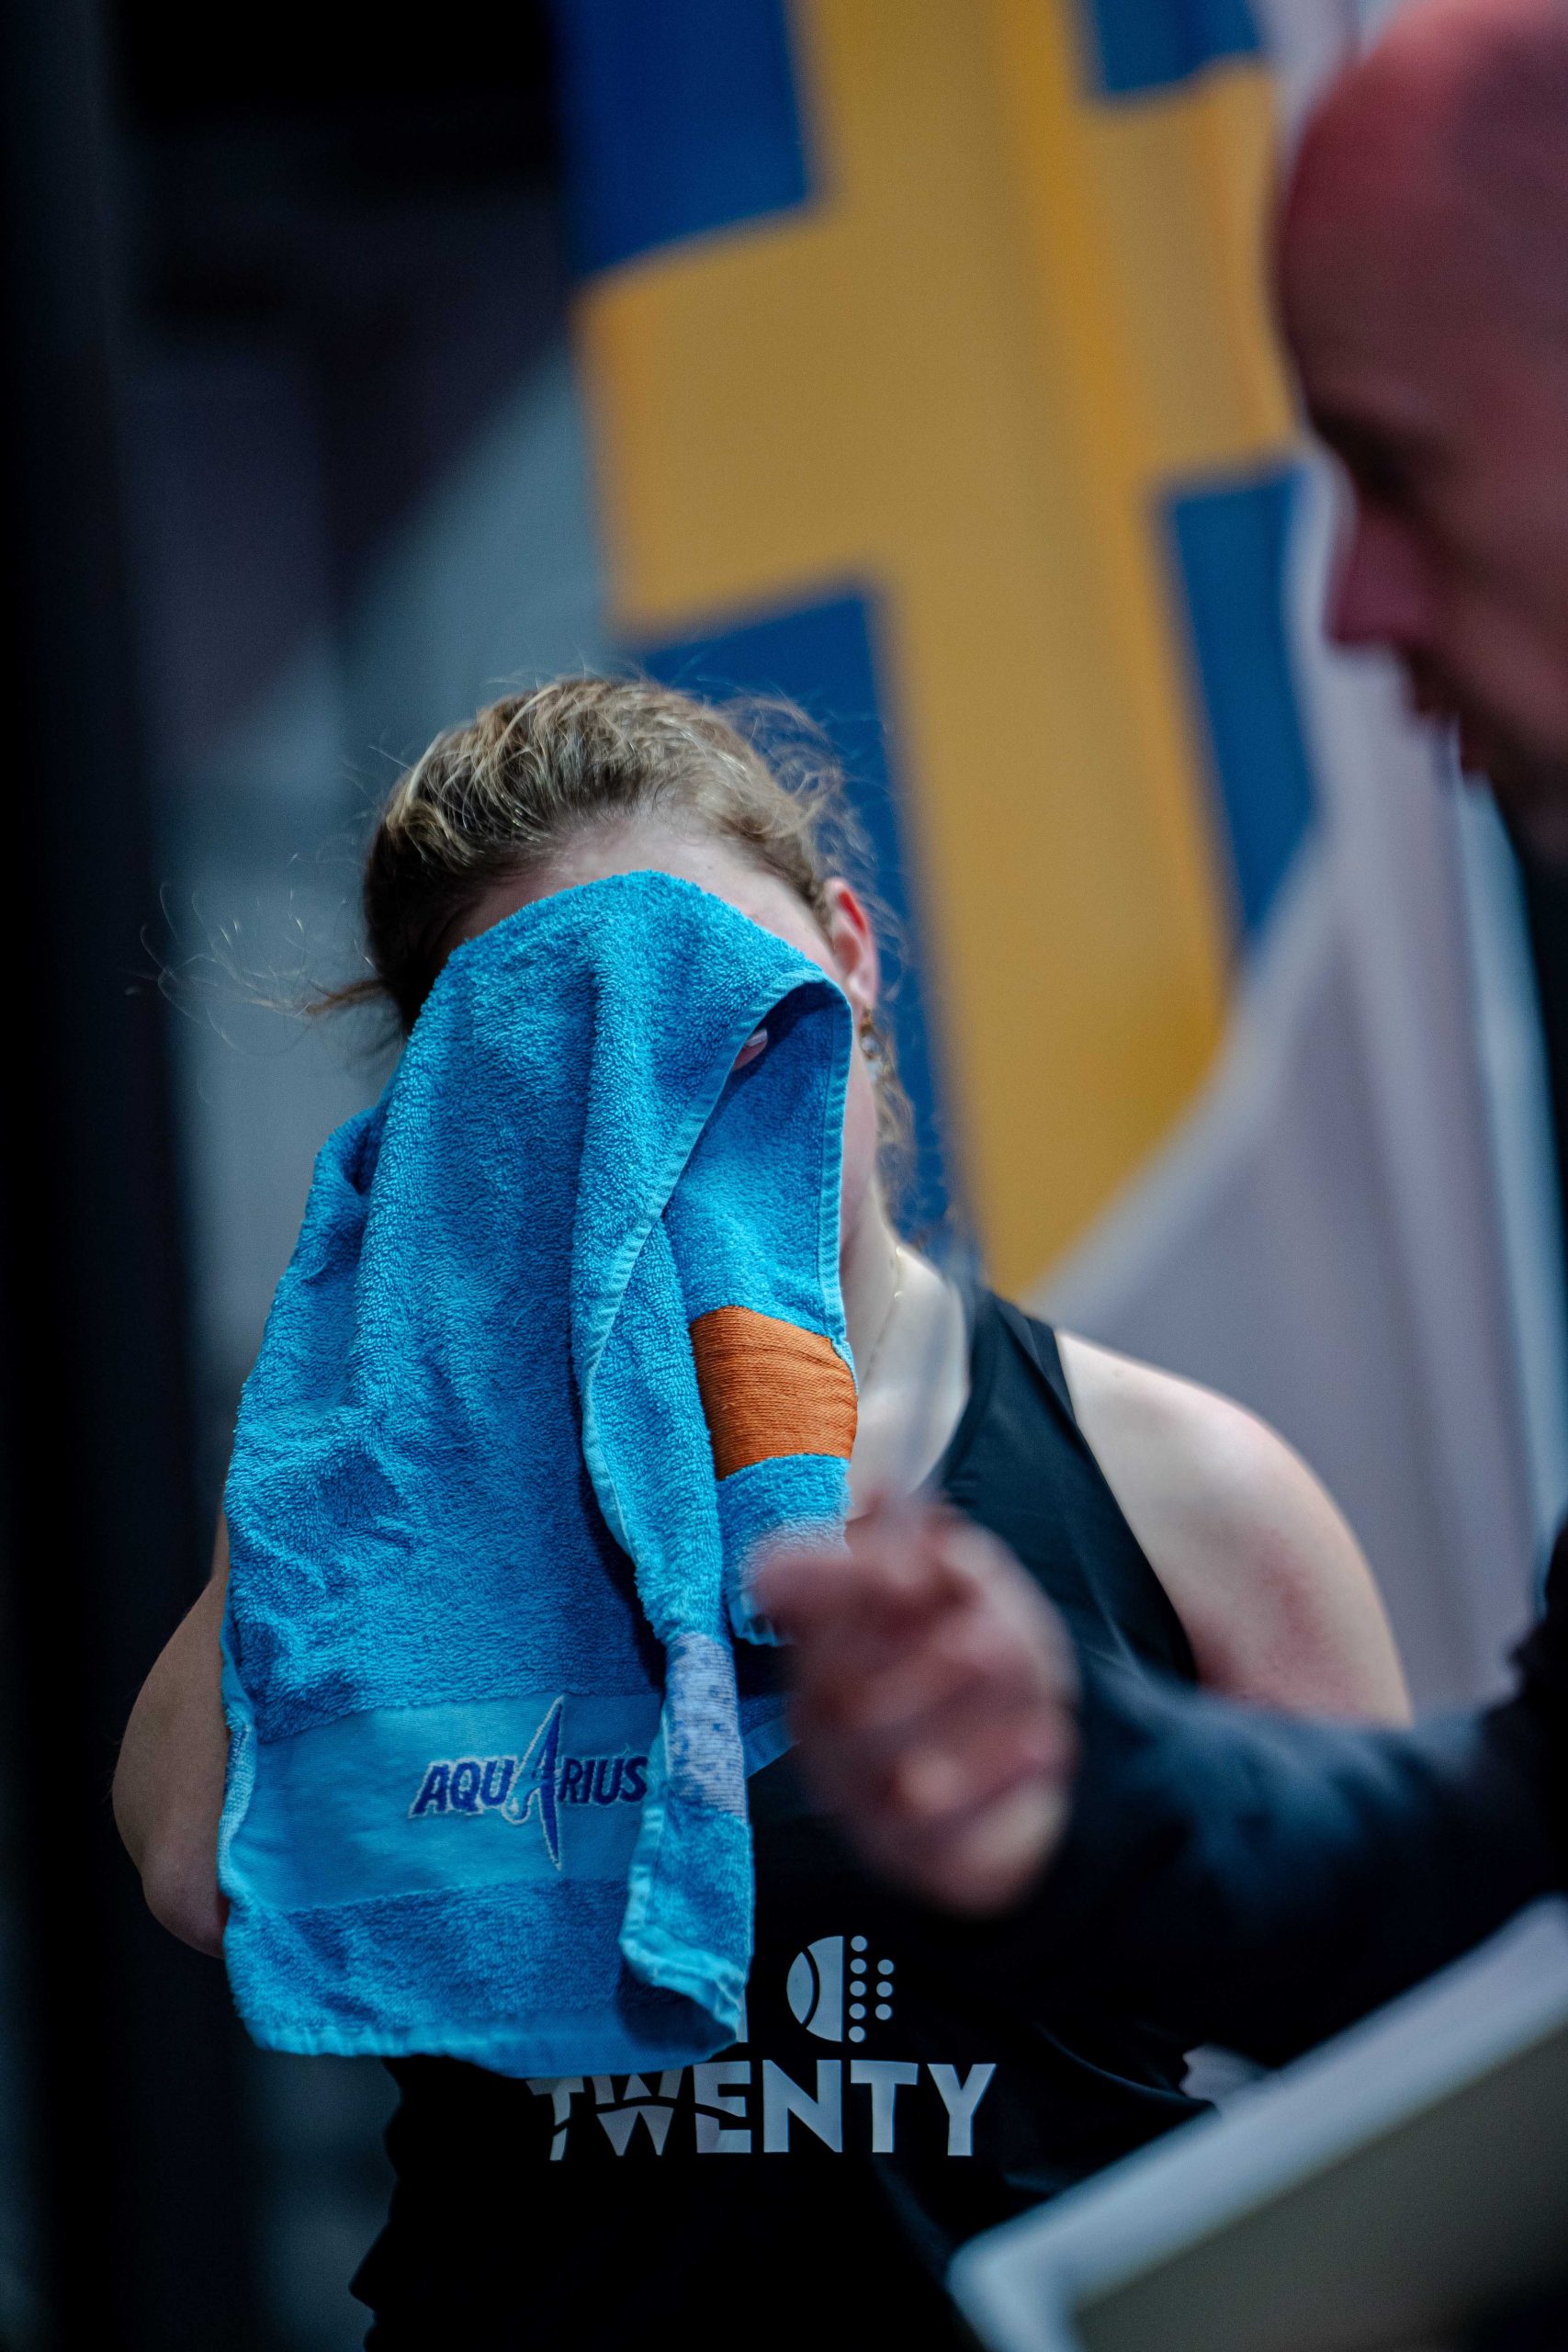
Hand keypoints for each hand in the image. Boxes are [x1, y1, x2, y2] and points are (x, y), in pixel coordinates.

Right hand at [753, 1501, 1078, 1913]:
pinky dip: (1000, 1775)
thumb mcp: (972, 1593)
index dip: (826, 1584)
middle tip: (990, 1641)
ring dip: (964, 1715)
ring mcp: (859, 1798)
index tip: (909, 1575)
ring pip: (888, 1767)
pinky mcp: (909, 1856)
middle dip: (921, 1663)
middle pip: (838, 1696)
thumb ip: (931, 1551)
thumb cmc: (986, 1666)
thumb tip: (883, 1495)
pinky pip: (942, 1826)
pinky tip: (1045, 1741)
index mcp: (824, 1642)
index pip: (787, 1603)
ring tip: (1028, 1687)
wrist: (1034, 1769)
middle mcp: (824, 1722)